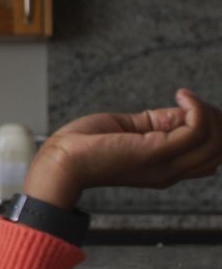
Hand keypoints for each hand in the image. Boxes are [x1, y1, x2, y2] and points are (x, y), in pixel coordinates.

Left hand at [24, 88, 221, 208]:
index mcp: (165, 170)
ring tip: (187, 97)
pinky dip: (197, 107)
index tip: (191, 107)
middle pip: (218, 150)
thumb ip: (158, 123)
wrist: (62, 161)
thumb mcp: (130, 130)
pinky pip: (198, 129)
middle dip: (216, 120)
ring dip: (209, 111)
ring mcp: (166, 164)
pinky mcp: (157, 151)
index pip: (210, 156)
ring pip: (215, 140)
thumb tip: (184, 110)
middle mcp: (171, 172)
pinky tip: (182, 96)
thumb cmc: (84, 146)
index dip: (210, 128)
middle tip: (194, 102)